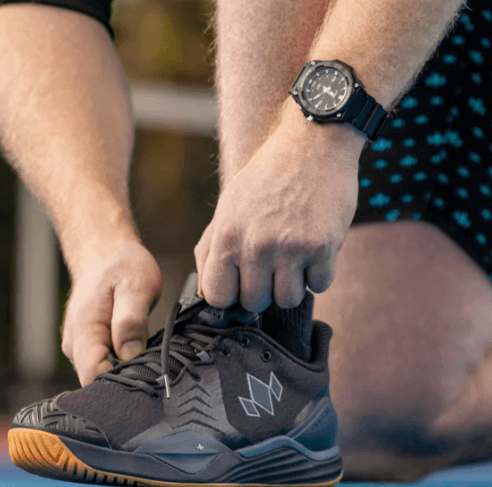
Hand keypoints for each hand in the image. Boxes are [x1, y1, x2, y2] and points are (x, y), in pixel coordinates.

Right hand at [62, 244, 160, 385]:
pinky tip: (132, 347)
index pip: (93, 375)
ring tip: (140, 347)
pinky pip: (102, 365)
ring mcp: (77, 347)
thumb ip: (131, 321)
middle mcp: (74, 344)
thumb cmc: (121, 266)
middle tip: (148, 359)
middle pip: (96, 380)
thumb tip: (129, 354)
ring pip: (99, 375)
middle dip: (123, 377)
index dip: (119, 381)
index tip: (143, 373)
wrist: (104, 254)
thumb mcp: (136, 285)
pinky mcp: (85, 348)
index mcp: (82, 329)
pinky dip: (119, 362)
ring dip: (122, 369)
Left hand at [195, 121, 360, 310]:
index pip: (217, 297)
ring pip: (288, 300)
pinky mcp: (322, 246)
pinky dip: (319, 272)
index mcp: (227, 237)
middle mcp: (255, 246)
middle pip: (255, 302)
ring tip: (293, 257)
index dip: (231, 293)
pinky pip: (320, 285)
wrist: (311, 143)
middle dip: (264, 289)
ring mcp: (290, 248)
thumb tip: (204, 293)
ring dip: (293, 284)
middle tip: (272, 264)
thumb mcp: (227, 208)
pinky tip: (314, 249)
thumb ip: (211, 251)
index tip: (241, 281)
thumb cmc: (266, 178)